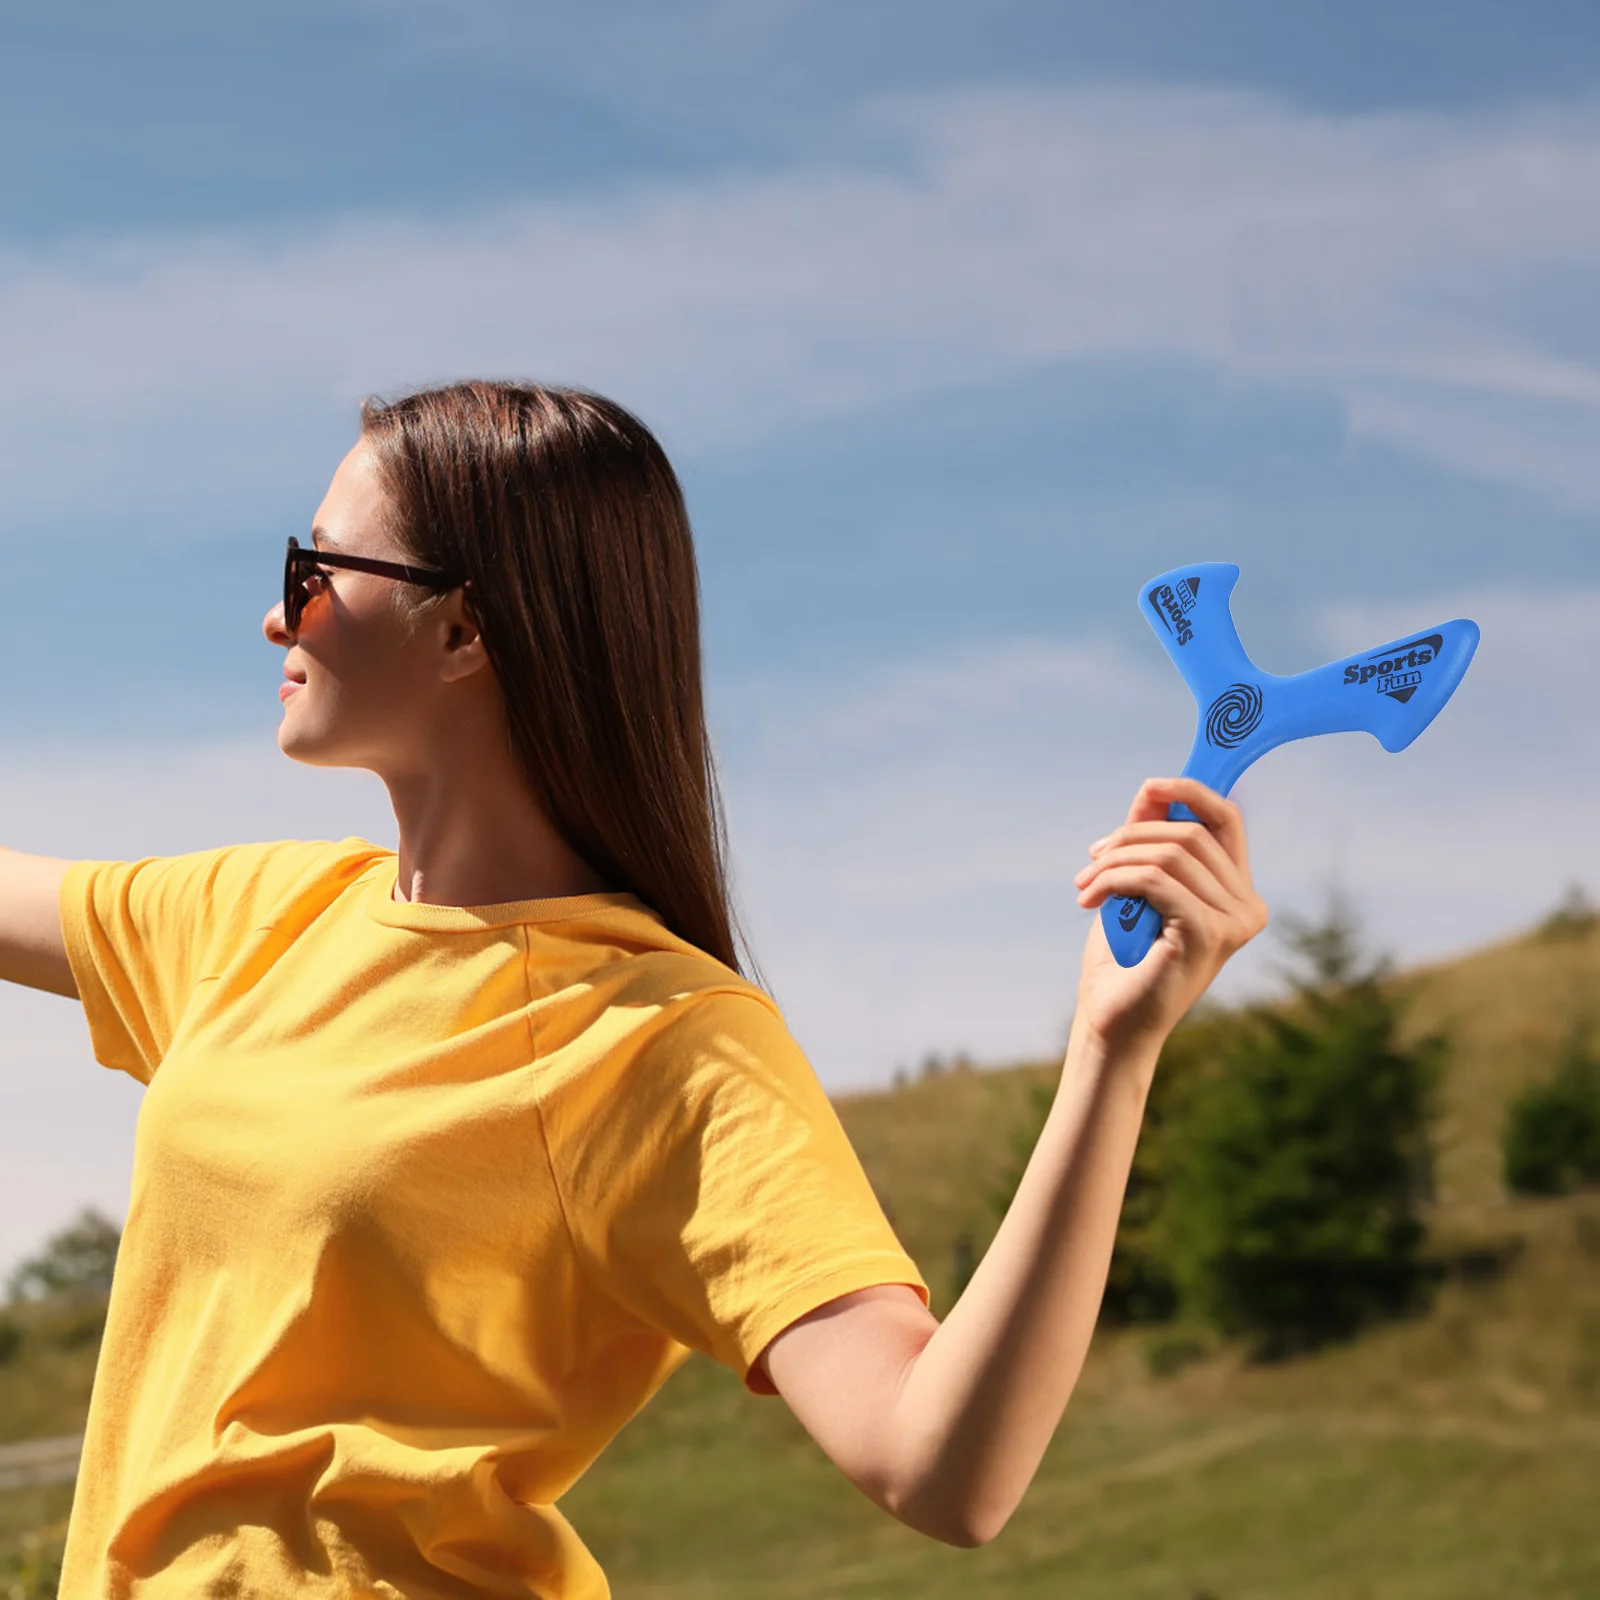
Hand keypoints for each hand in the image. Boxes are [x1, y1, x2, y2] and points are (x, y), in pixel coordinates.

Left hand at [1071, 778, 1266, 1052]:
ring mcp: (1233, 924)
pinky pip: (1154, 879)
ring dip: (1114, 860)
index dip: (1191, 791)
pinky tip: (1090, 901)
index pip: (1226, 821)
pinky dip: (1114, 880)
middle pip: (1190, 832)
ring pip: (1169, 853)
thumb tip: (1154, 787)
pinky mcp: (1207, 934)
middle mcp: (1247, 908)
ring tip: (1085, 885)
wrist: (1112, 1023)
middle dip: (1131, 834)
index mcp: (1238, 894)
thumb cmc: (1125, 959)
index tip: (1150, 785)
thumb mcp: (1137, 885)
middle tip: (1091, 861)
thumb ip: (1150, 840)